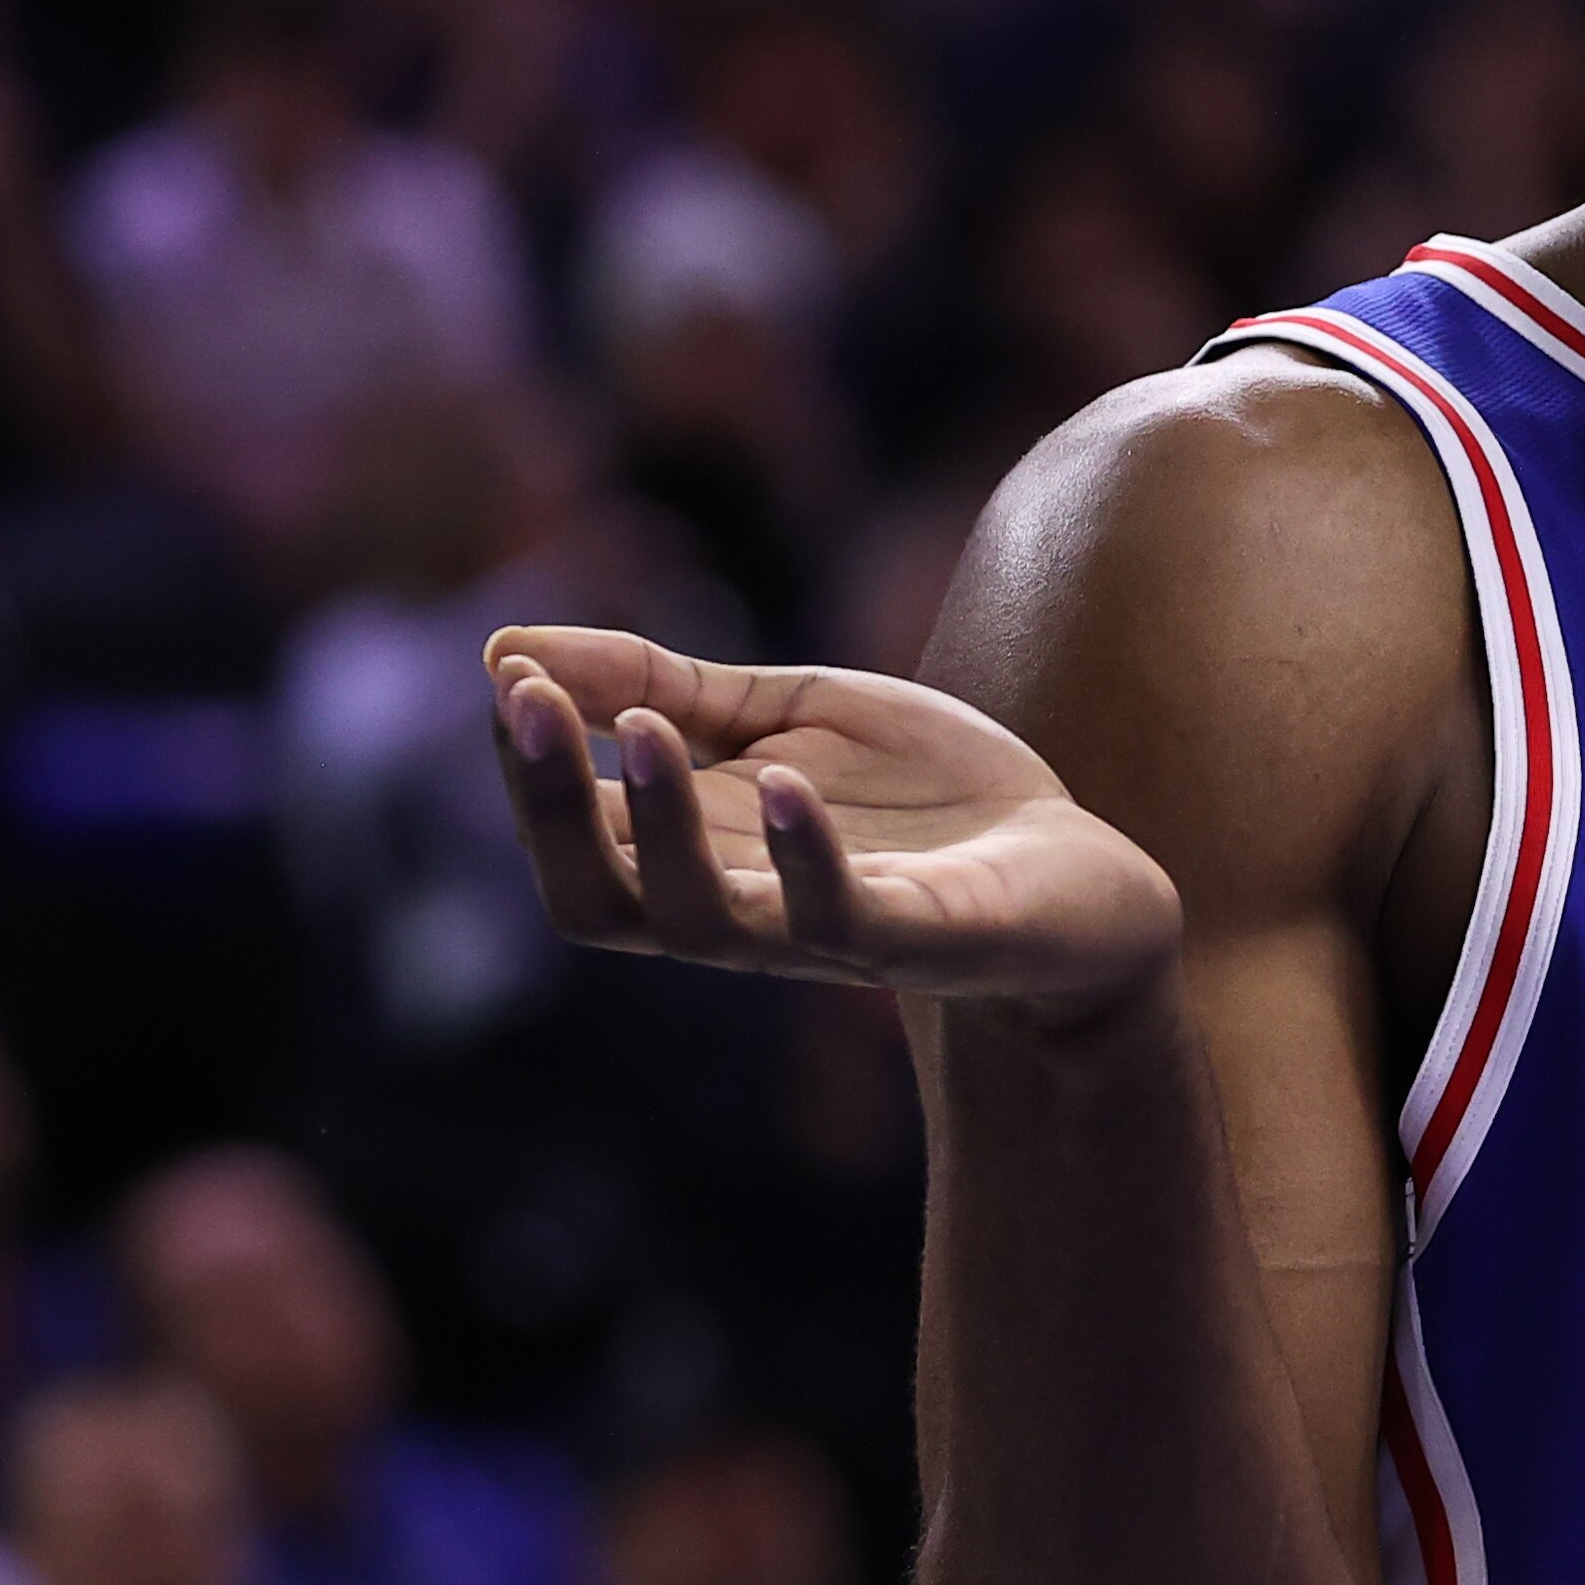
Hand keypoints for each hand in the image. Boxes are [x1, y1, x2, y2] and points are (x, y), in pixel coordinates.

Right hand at [484, 626, 1182, 1014]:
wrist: (1081, 871)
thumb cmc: (924, 800)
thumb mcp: (789, 715)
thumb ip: (667, 685)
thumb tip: (504, 645)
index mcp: (697, 856)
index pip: (567, 834)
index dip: (528, 762)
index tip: (509, 672)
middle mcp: (739, 911)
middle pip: (595, 895)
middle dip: (548, 800)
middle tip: (528, 700)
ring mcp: (822, 935)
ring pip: (697, 917)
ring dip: (658, 823)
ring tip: (642, 728)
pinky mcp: (918, 939)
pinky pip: (838, 919)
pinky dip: (804, 854)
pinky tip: (782, 782)